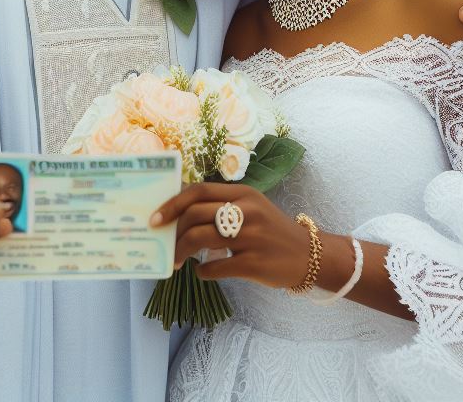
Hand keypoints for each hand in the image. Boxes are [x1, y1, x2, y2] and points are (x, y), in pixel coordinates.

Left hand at [152, 183, 309, 288]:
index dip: (172, 203)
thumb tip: (180, 217)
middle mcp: (246, 210)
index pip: (198, 191)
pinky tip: (201, 272)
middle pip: (195, 215)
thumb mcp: (251, 207)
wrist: (307, 254)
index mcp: (242, 193)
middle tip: (166, 246)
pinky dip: (202, 271)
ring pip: (200, 239)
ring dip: (182, 253)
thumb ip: (222, 207)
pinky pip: (216, 267)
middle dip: (174, 232)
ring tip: (177, 262)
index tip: (155, 218)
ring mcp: (251, 236)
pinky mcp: (254, 263)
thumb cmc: (271, 230)